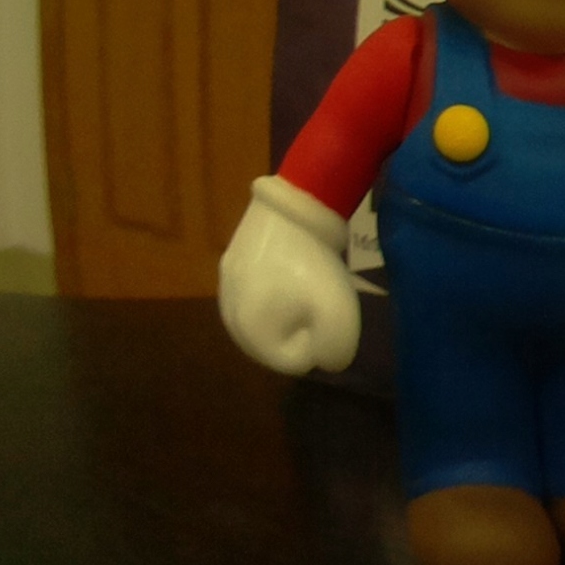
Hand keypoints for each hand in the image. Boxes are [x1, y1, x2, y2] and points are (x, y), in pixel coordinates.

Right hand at [218, 175, 360, 373]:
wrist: (292, 202)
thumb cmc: (314, 261)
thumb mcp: (339, 313)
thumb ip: (335, 350)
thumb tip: (329, 362)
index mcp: (248, 332)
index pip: (293, 360)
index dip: (319, 339)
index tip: (326, 310)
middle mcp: (228, 316)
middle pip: (275, 341)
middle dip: (301, 326)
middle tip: (319, 297)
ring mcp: (224, 288)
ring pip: (264, 317)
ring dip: (288, 308)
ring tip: (307, 283)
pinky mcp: (229, 264)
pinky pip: (256, 294)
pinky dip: (276, 290)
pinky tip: (291, 270)